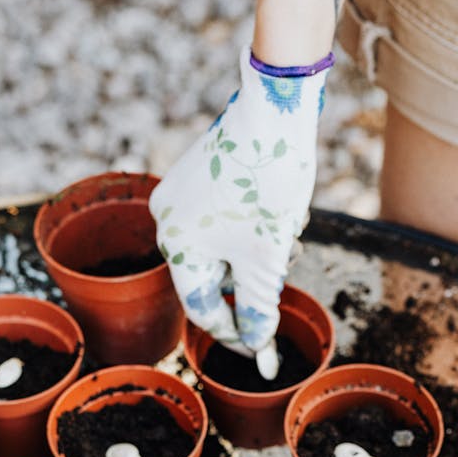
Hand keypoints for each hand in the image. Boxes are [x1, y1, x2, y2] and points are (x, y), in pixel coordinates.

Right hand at [149, 45, 329, 377]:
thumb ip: (257, 307)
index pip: (201, 307)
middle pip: (213, 275)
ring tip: (290, 231)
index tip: (263, 348)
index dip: (235, 333)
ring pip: (223, 246)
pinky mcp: (200, 173)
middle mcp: (168, 219)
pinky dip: (253, 225)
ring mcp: (181, 193)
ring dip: (258, 251)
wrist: (275, 108)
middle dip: (253, 280)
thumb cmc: (267, 185)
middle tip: (287, 268)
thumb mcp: (267, 258)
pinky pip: (224, 218)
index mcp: (176, 245)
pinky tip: (280, 211)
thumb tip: (258, 346)